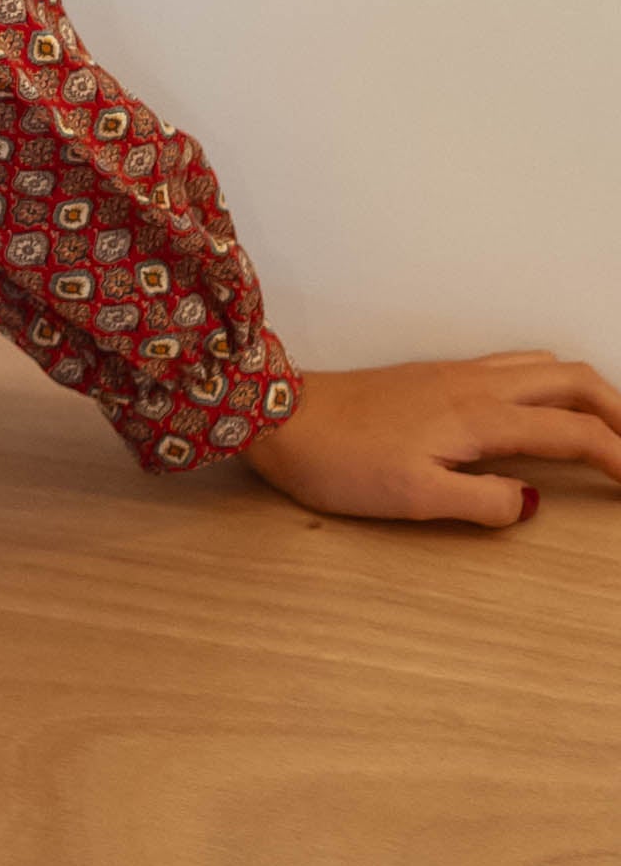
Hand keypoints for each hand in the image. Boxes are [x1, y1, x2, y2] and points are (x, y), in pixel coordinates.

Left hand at [243, 353, 620, 526]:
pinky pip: (514, 363)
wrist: (279, 416)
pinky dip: (550, 378)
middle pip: (571, 380)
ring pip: (544, 365)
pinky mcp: (435, 374)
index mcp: (480, 417)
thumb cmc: (340, 461)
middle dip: (616, 409)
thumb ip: (480, 501)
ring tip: (606, 423)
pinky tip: (544, 401)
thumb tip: (530, 502)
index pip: (571, 431)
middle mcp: (477, 385)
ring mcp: (456, 373)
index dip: (616, 455)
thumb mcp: (412, 497)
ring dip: (586, 389)